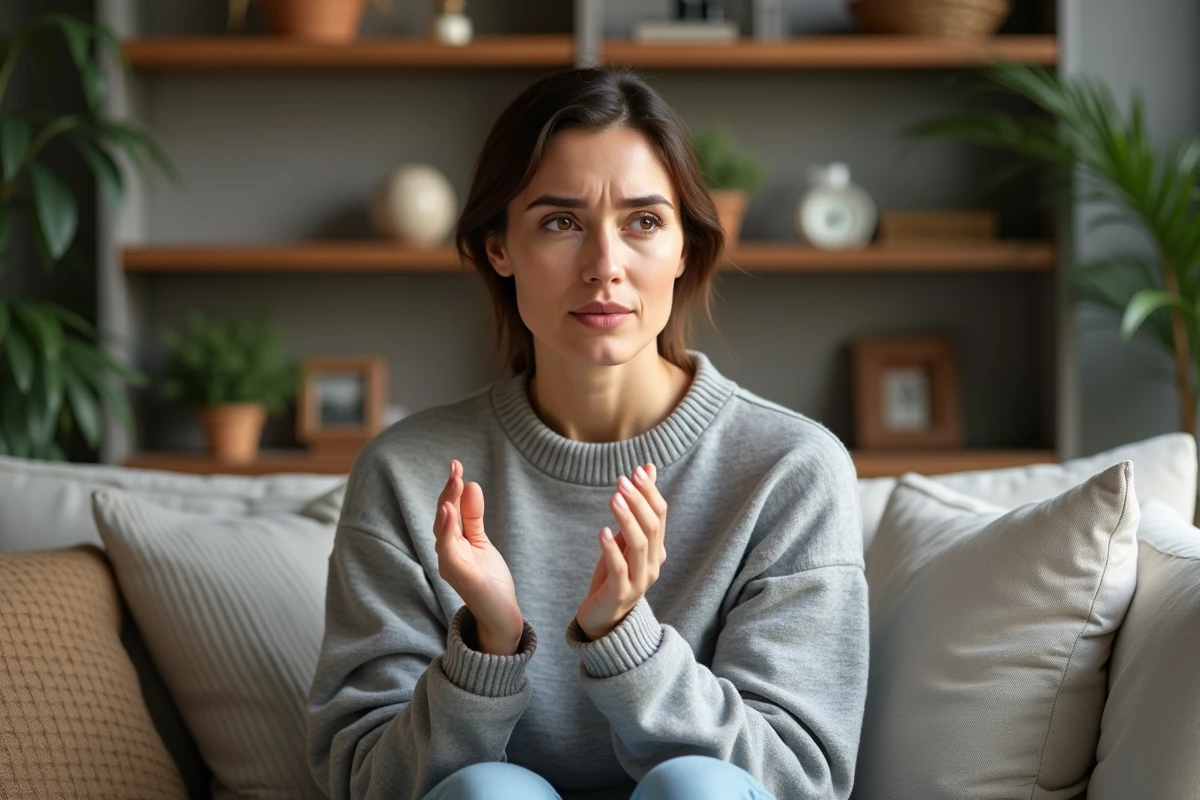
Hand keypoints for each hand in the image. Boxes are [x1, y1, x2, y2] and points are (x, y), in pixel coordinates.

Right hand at [434, 459, 523, 654]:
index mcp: (452, 545)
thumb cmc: (489, 581)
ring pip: (442, 533)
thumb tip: (472, 485)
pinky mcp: (462, 577)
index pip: (448, 511)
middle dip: (449, 493)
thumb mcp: (481, 542)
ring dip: (447, 508)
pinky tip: (450, 513)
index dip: (451, 488)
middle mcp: (447, 554)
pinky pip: (448, 552)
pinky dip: (447, 532)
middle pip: (442, 518)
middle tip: (456, 469)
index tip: (456, 465)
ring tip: (453, 485)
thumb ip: (473, 518)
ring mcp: (452, 566)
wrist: (502, 616)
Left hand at [574, 463, 666, 641]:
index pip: (661, 515)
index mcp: (657, 549)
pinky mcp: (621, 594)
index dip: (650, 492)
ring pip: (639, 545)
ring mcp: (639, 581)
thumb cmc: (614, 574)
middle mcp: (653, 564)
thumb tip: (648, 467)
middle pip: (653, 527)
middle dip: (639, 501)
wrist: (604, 618)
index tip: (636, 471)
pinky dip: (611, 549)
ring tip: (614, 499)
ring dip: (627, 519)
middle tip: (622, 481)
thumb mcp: (625, 537)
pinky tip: (601, 531)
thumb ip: (638, 507)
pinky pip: (619, 569)